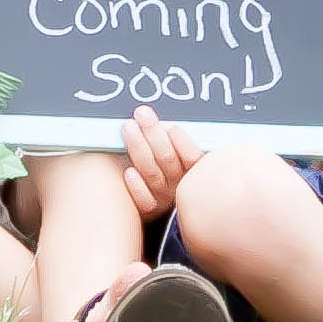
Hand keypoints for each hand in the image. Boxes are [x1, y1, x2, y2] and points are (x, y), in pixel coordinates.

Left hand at [121, 106, 202, 220]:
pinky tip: (129, 172)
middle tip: (142, 114)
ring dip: (139, 147)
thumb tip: (163, 120)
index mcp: (194, 168)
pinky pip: (145, 201)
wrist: (159, 195)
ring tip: (128, 127)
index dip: (181, 142)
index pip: (192, 156)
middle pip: (168, 159)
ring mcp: (166, 196)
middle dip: (153, 133)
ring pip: (152, 173)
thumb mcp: (182, 146)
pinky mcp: (151, 207)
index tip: (170, 126)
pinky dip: (137, 187)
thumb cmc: (172, 158)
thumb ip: (175, 133)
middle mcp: (180, 183)